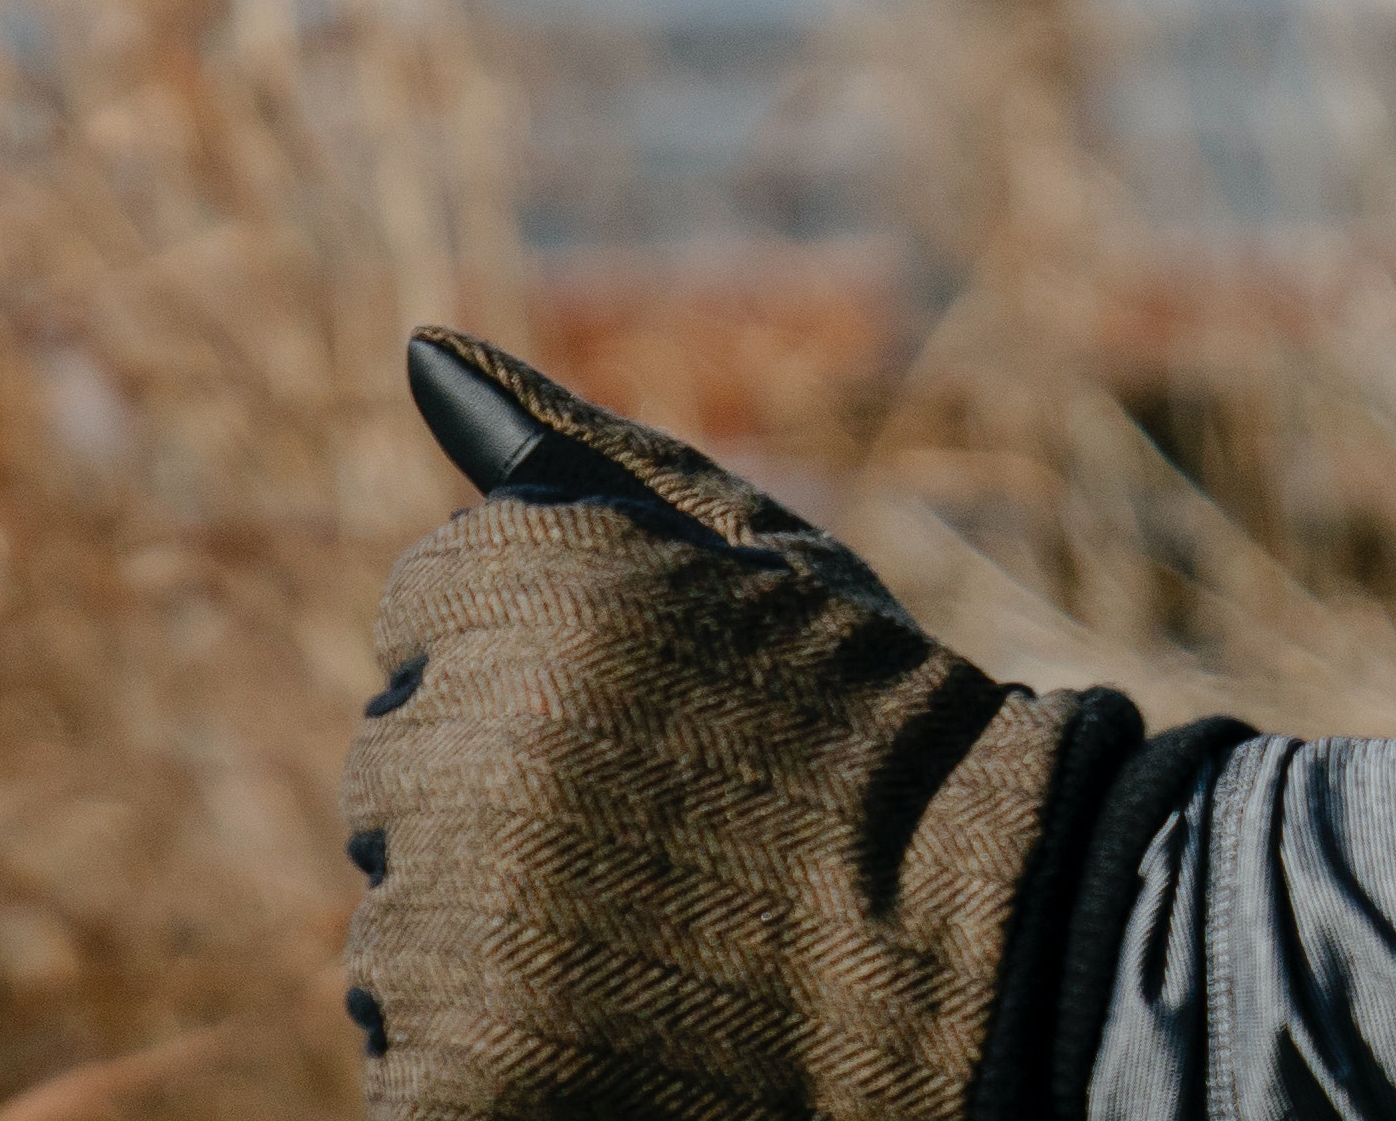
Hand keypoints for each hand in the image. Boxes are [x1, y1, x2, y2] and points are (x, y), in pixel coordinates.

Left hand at [342, 330, 1235, 1120]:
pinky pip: (415, 1071)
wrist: (998, 957)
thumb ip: (572, 453)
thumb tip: (416, 347)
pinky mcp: (459, 1087)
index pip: (422, 618)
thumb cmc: (882, 734)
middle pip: (397, 775)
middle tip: (662, 836)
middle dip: (502, 800)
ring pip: (398, 929)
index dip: (543, 671)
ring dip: (492, 941)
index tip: (655, 711)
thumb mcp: (748, 555)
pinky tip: (615, 1035)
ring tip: (656, 940)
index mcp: (522, 596)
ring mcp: (449, 930)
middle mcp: (462, 749)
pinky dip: (492, 1066)